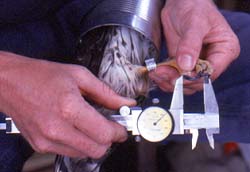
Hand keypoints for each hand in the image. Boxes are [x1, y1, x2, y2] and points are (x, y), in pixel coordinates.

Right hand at [0, 51, 135, 157]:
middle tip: (109, 126)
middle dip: (108, 139)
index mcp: (69, 107)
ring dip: (94, 142)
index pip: (104, 133)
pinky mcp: (40, 145)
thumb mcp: (79, 75)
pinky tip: (76, 128)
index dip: (118, 132)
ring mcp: (47, 140)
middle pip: (97, 150)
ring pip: (84, 154)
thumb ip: (105, 92)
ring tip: (91, 125)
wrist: (8, 82)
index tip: (121, 127)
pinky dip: (79, 143)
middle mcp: (57, 128)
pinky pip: (69, 152)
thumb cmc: (40, 75)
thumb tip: (125, 102)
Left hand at [149, 0, 239, 93]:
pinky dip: (165, 78)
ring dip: (169, 81)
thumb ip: (190, 44)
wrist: (181, 3)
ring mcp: (196, 63)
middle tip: (162, 73)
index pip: (212, 71)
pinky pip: (175, 77)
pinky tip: (156, 72)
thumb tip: (186, 65)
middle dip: (178, 80)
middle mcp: (212, 59)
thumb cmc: (195, 7)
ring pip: (185, 82)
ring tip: (156, 72)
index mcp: (224, 50)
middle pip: (197, 81)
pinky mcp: (182, 64)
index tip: (179, 74)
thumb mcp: (194, 22)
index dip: (195, 76)